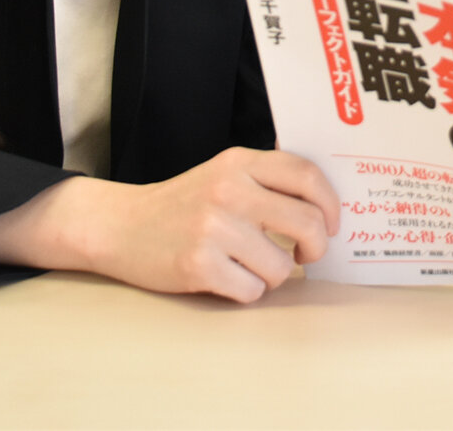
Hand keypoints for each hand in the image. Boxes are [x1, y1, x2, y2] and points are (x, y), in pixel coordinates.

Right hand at [0, 147, 339, 302]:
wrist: (120, 226)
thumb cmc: (183, 204)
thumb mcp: (224, 173)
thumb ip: (268, 178)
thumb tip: (327, 199)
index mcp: (240, 162)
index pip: (308, 175)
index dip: (331, 204)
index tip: (332, 224)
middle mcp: (229, 190)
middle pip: (307, 222)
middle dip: (316, 247)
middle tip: (305, 254)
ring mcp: (213, 228)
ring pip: (280, 266)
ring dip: (272, 275)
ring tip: (250, 266)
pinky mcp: (197, 265)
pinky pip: (251, 290)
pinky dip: (246, 291)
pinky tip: (227, 278)